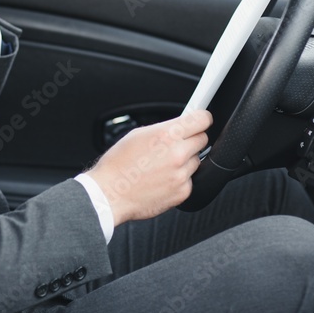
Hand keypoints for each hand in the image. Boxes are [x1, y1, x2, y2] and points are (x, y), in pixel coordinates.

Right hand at [86, 110, 211, 224]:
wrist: (110, 194)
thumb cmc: (118, 164)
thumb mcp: (138, 134)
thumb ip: (164, 129)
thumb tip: (180, 126)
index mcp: (167, 135)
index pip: (202, 120)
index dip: (202, 118)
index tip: (201, 120)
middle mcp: (178, 154)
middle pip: (203, 139)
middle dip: (192, 139)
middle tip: (176, 144)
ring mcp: (181, 175)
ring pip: (196, 160)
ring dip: (185, 160)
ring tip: (163, 165)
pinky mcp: (183, 192)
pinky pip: (190, 179)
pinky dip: (180, 178)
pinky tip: (162, 178)